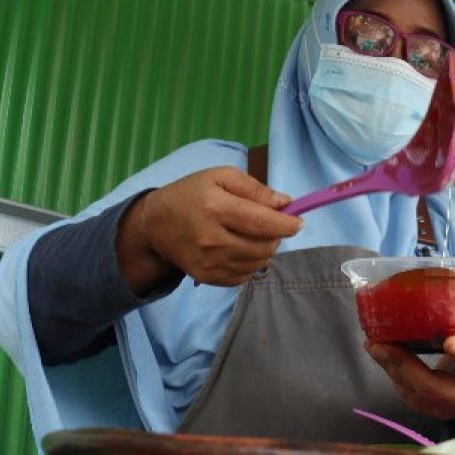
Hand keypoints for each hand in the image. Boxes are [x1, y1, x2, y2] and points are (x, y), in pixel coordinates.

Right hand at [117, 166, 300, 293]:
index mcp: (215, 208)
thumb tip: (286, 204)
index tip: (298, 221)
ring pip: (258, 263)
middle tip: (269, 224)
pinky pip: (245, 275)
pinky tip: (239, 248)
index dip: (287, 224)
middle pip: (265, 246)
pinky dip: (250, 262)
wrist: (156, 225)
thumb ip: (255, 188)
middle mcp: (212, 239)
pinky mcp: (208, 278)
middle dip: (276, 236)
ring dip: (265, 249)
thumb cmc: (192, 194)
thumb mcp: (220, 176)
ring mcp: (209, 262)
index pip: (263, 223)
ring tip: (252, 234)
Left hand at [365, 305, 454, 433]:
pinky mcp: (430, 409)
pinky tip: (380, 355)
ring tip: (374, 346)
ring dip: (392, 370)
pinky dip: (392, 374)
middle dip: (406, 366)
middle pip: (435, 386)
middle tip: (382, 345)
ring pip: (416, 393)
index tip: (449, 341)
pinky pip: (407, 395)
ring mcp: (448, 406)